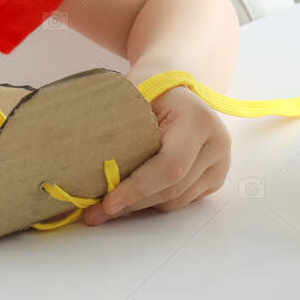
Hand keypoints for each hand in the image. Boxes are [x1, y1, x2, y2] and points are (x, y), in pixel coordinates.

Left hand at [83, 85, 231, 223]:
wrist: (178, 86)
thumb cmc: (150, 88)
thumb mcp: (132, 96)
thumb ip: (115, 128)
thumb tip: (78, 164)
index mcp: (199, 119)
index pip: (170, 165)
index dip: (138, 188)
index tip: (107, 202)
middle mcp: (217, 143)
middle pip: (172, 189)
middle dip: (132, 204)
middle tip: (95, 213)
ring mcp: (220, 163)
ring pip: (175, 201)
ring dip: (141, 206)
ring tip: (109, 205)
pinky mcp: (215, 177)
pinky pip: (181, 201)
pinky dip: (154, 202)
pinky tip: (133, 196)